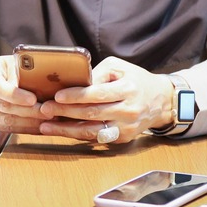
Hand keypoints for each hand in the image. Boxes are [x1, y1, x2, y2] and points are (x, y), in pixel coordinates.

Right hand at [0, 56, 53, 133]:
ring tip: (47, 121)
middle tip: (49, 112)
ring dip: (29, 123)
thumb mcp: (7, 63)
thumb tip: (43, 83)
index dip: (15, 95)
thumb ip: (20, 71)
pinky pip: (5, 129)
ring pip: (6, 121)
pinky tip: (37, 127)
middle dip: (29, 111)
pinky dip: (23, 129)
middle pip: (4, 107)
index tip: (33, 99)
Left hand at [37, 57, 172, 143]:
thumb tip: (75, 83)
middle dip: (65, 112)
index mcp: (128, 90)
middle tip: (44, 109)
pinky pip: (97, 138)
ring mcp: (126, 128)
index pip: (98, 94)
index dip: (77, 96)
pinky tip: (61, 131)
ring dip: (66, 130)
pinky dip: (77, 135)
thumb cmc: (135, 80)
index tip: (57, 95)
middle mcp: (128, 111)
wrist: (162, 101)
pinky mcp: (123, 138)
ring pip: (92, 131)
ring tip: (45, 126)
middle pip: (92, 114)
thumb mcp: (119, 67)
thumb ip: (97, 73)